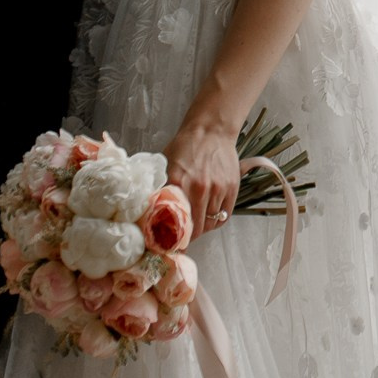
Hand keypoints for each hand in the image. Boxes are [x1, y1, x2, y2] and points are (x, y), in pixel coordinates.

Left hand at [163, 118, 239, 238]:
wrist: (211, 131)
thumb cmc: (185, 147)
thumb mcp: (165, 166)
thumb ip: (159, 189)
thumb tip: (146, 213)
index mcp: (178, 183)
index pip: (175, 222)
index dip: (172, 238)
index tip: (168, 246)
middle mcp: (200, 188)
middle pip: (195, 229)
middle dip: (187, 237)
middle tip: (181, 238)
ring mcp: (218, 189)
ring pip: (210, 224)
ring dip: (201, 229)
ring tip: (195, 226)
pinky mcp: (231, 188)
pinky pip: (224, 216)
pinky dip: (216, 221)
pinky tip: (208, 218)